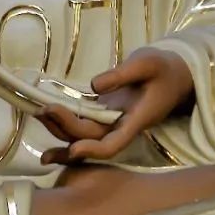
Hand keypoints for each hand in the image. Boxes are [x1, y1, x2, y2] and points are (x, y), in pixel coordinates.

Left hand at [38, 46, 193, 164]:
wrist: (177, 74)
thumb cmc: (165, 68)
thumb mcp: (147, 63)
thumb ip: (122, 74)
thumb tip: (94, 85)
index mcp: (136, 120)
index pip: (113, 145)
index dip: (93, 151)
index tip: (73, 148)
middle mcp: (121, 126)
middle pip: (90, 138)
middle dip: (65, 129)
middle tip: (43, 110)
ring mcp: (112, 120)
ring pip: (83, 134)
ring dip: (60, 128)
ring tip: (38, 114)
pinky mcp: (105, 111)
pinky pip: (82, 122)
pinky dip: (64, 122)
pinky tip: (46, 116)